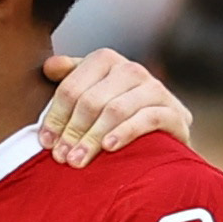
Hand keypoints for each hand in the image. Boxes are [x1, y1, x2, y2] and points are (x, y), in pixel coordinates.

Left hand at [39, 50, 191, 165]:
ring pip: (116, 109)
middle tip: (61, 157)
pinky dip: (126, 133)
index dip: (55, 116)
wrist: (164, 139)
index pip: (71, 87)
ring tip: (78, 160)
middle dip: (72, 131)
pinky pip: (148, 119)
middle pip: (91, 100)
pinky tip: (109, 148)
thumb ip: (69, 81)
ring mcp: (156, 89)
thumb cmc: (115, 118)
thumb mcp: (90, 96)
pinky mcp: (176, 112)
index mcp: (106, 61)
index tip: (46, 142)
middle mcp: (132, 70)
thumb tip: (49, 66)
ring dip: (93, 138)